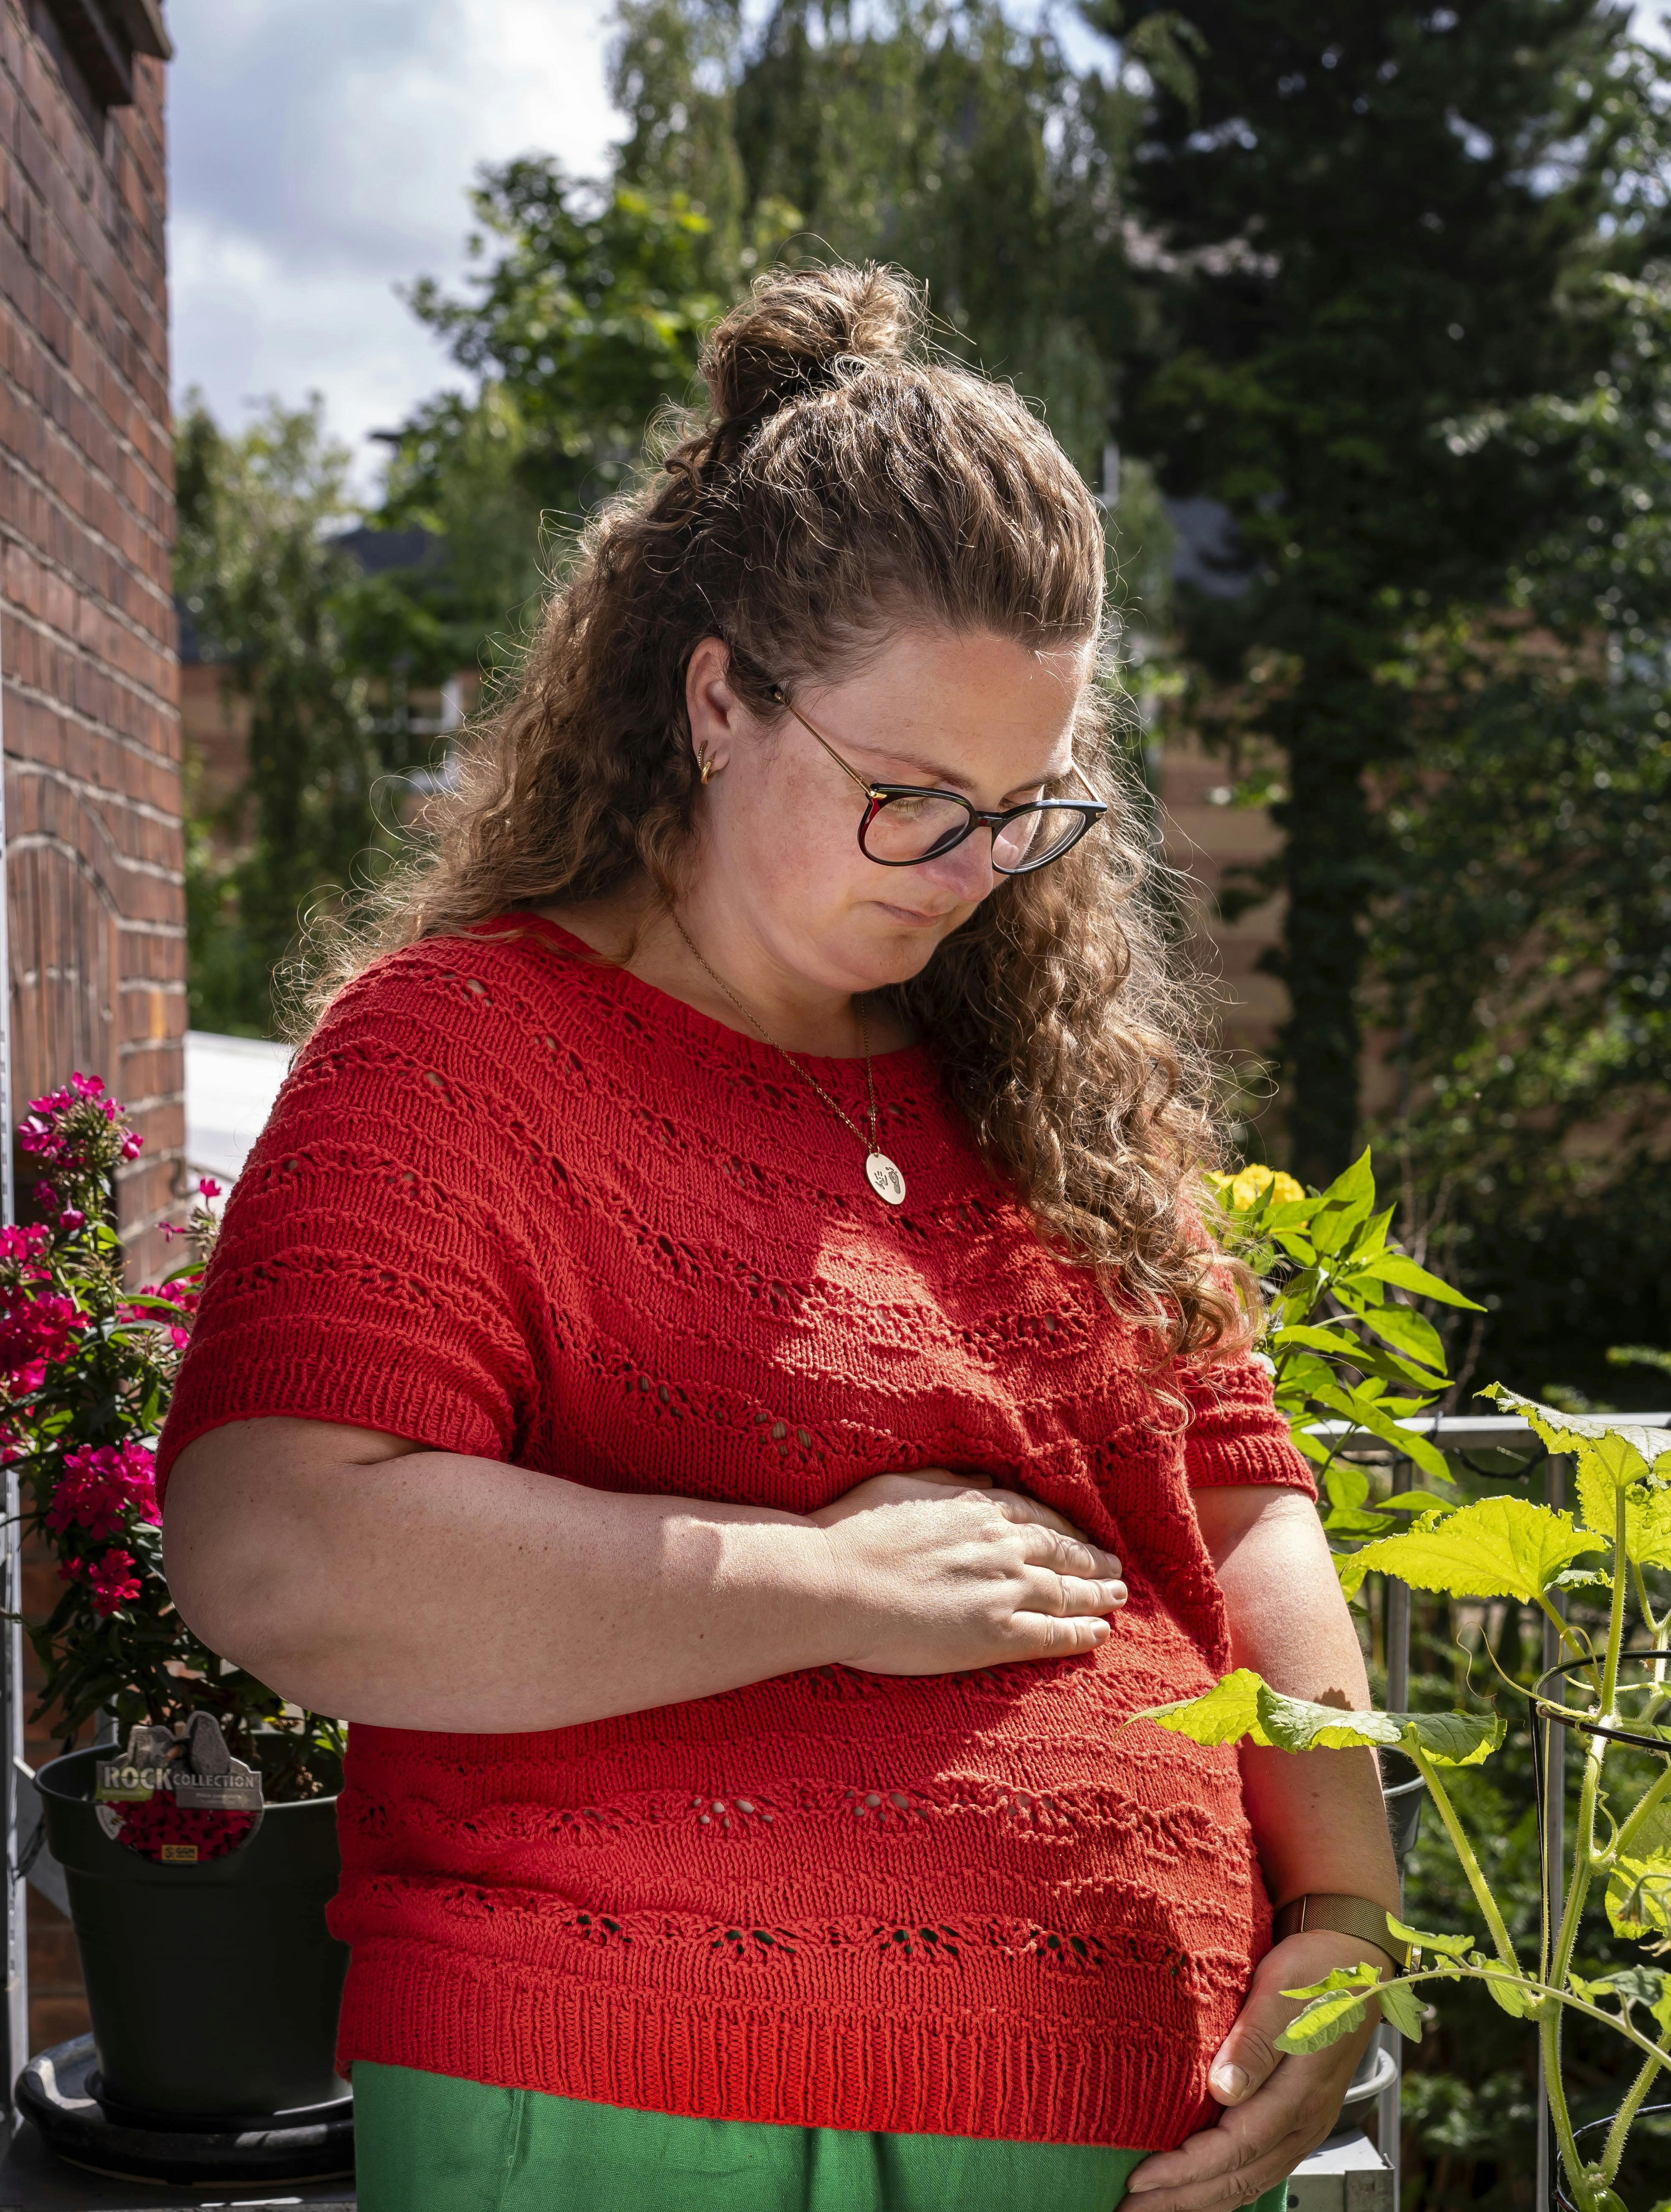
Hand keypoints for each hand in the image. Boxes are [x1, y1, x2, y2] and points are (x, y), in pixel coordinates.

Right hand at [809, 1468, 1125, 1674]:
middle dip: (1092, 1560)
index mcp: (978, 1508)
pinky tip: (1100, 1633)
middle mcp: (1002, 1545)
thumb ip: (948, 1481)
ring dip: (1097, 1594)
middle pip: (1062, 1552)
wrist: (836, 1583)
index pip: (1038, 1517)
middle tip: (1115, 1568)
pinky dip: (1081, 1633)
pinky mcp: (996, 1634)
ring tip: (1118, 1598)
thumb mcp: (904, 1486)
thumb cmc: (854, 1531)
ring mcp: (1004, 1590)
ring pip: (1067, 1592)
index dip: (1066, 1529)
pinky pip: (1052, 1635)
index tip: (1082, 1537)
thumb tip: (985, 1482)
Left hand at [1126, 1930, 1390, 2209]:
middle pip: (1240, 2177)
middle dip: (1183, 2199)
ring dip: (1201, 2200)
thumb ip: (1254, 2042)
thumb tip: (1224, 2090)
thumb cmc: (1315, 1973)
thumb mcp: (1280, 1993)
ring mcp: (1306, 2125)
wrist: (1354, 1965)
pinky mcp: (1300, 2120)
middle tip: (1131, 2208)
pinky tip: (1200, 2190)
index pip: (1235, 2147)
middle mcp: (1305, 2120)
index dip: (1186, 2169)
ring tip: (1155, 2207)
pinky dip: (1226, 2186)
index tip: (1141, 2178)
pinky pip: (1261, 2169)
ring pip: (1251, 2181)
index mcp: (1299, 2092)